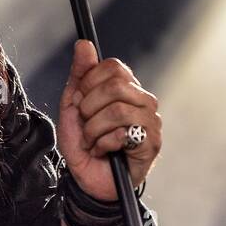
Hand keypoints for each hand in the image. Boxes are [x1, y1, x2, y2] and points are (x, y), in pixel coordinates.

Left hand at [58, 40, 161, 200]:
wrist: (88, 181)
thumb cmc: (84, 144)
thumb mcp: (73, 107)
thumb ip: (79, 76)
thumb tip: (83, 44)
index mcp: (126, 87)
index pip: (113, 67)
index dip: (89, 83)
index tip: (80, 102)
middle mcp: (143, 100)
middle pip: (115, 86)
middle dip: (89, 108)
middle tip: (85, 125)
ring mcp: (151, 121)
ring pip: (117, 111)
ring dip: (94, 130)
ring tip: (92, 141)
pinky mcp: (152, 143)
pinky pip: (122, 134)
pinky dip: (102, 144)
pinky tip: (102, 151)